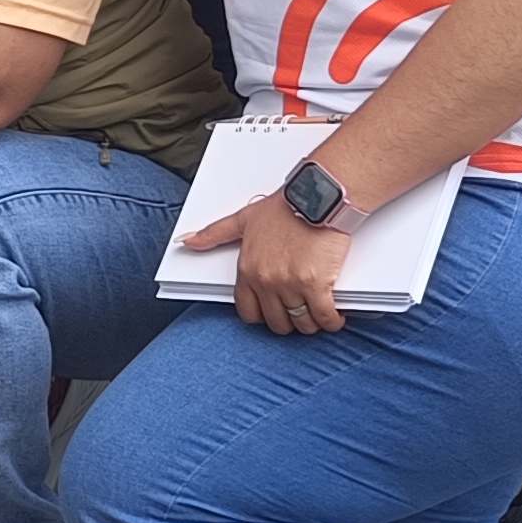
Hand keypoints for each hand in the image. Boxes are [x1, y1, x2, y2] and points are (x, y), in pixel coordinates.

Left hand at [188, 202, 351, 335]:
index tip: (274, 313)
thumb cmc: (286, 207)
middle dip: (290, 322)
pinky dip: (332, 321)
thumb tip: (187, 241)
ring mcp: (290, 284)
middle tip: (300, 313)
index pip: (249, 311)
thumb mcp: (243, 219)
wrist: (317, 198)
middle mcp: (266, 280)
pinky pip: (324, 317)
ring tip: (318, 314)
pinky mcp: (316, 284)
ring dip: (311, 324)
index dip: (264, 317)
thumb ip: (215, 234)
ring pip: (302, 323)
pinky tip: (334, 317)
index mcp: (248, 270)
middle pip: (277, 322)